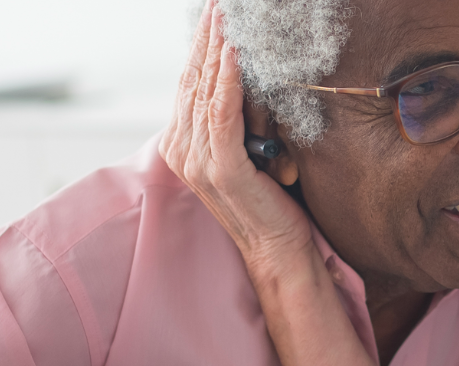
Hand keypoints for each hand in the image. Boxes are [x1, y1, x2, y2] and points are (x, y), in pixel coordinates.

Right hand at [162, 0, 317, 271]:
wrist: (276, 247)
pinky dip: (228, 79)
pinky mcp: (221, 168)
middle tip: (217, 3)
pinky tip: (234, 52)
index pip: (189, 83)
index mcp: (183, 144)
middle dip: (205, 37)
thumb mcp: (248, 149)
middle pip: (191, 79)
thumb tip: (245, 77)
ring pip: (204, 90)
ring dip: (216, 48)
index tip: (212, 12)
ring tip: (225, 15)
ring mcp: (197, 161)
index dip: (200, 45)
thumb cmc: (269, 199)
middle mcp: (182, 150)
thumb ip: (236, 119)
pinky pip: (222, 113)